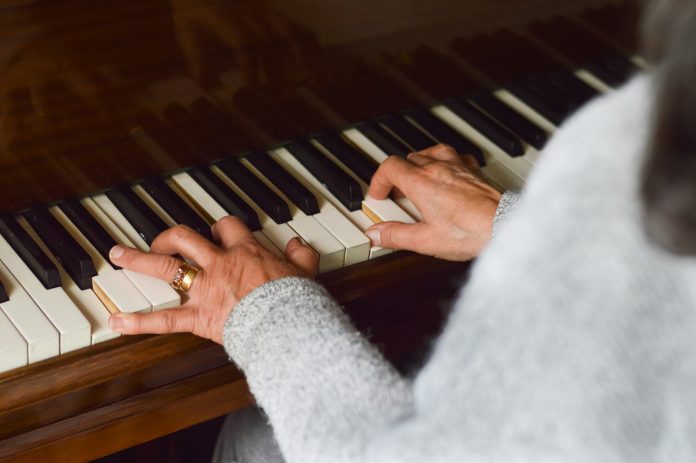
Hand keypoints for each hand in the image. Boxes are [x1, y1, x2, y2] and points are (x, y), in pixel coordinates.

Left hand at [107, 216, 318, 343]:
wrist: (287, 321)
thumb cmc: (296, 298)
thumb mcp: (306, 271)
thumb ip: (302, 255)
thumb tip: (300, 245)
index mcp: (246, 251)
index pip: (227, 227)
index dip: (219, 226)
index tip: (217, 230)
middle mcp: (219, 264)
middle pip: (186, 238)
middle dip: (168, 237)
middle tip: (159, 240)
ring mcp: (205, 289)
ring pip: (166, 267)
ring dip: (139, 260)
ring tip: (118, 256)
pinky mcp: (199, 317)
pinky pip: (165, 319)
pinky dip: (140, 322)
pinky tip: (117, 321)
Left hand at [170, 0, 315, 87]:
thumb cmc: (190, 3)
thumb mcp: (184, 26)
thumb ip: (194, 54)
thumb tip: (205, 83)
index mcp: (223, 14)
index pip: (244, 42)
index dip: (250, 66)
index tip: (251, 87)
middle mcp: (247, 9)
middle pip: (268, 41)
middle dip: (273, 69)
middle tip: (275, 94)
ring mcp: (262, 7)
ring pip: (285, 31)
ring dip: (297, 56)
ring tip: (303, 78)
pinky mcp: (271, 8)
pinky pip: (293, 24)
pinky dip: (307, 41)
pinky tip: (314, 59)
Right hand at [366, 144, 501, 260]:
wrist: (505, 226)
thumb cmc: (470, 232)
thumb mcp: (425, 240)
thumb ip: (396, 236)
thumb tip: (376, 234)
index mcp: (421, 182)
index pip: (390, 167)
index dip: (379, 180)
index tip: (379, 194)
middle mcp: (438, 168)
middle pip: (408, 160)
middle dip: (397, 176)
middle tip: (397, 195)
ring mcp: (458, 166)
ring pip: (430, 153)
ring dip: (419, 165)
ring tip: (418, 182)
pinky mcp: (474, 171)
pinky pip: (455, 157)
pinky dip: (445, 164)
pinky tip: (447, 175)